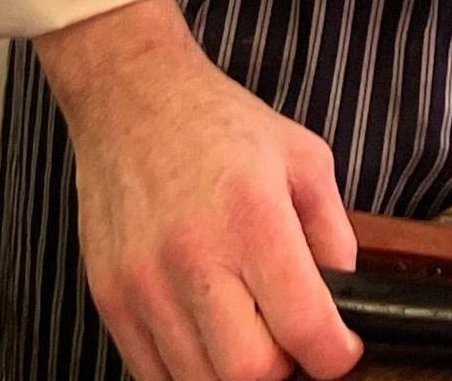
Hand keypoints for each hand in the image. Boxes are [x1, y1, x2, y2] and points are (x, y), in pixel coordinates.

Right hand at [37, 0, 361, 380]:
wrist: (130, 98)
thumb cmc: (219, 126)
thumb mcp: (305, 160)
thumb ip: (335, 237)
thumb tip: (343, 307)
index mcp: (253, 218)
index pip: (304, 329)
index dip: (335, 356)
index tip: (339, 349)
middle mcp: (194, 257)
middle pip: (250, 374)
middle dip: (282, 369)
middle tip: (286, 338)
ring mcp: (144, 284)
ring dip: (233, 372)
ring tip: (244, 333)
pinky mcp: (109, 299)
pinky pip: (152, 376)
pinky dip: (188, 372)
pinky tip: (204, 336)